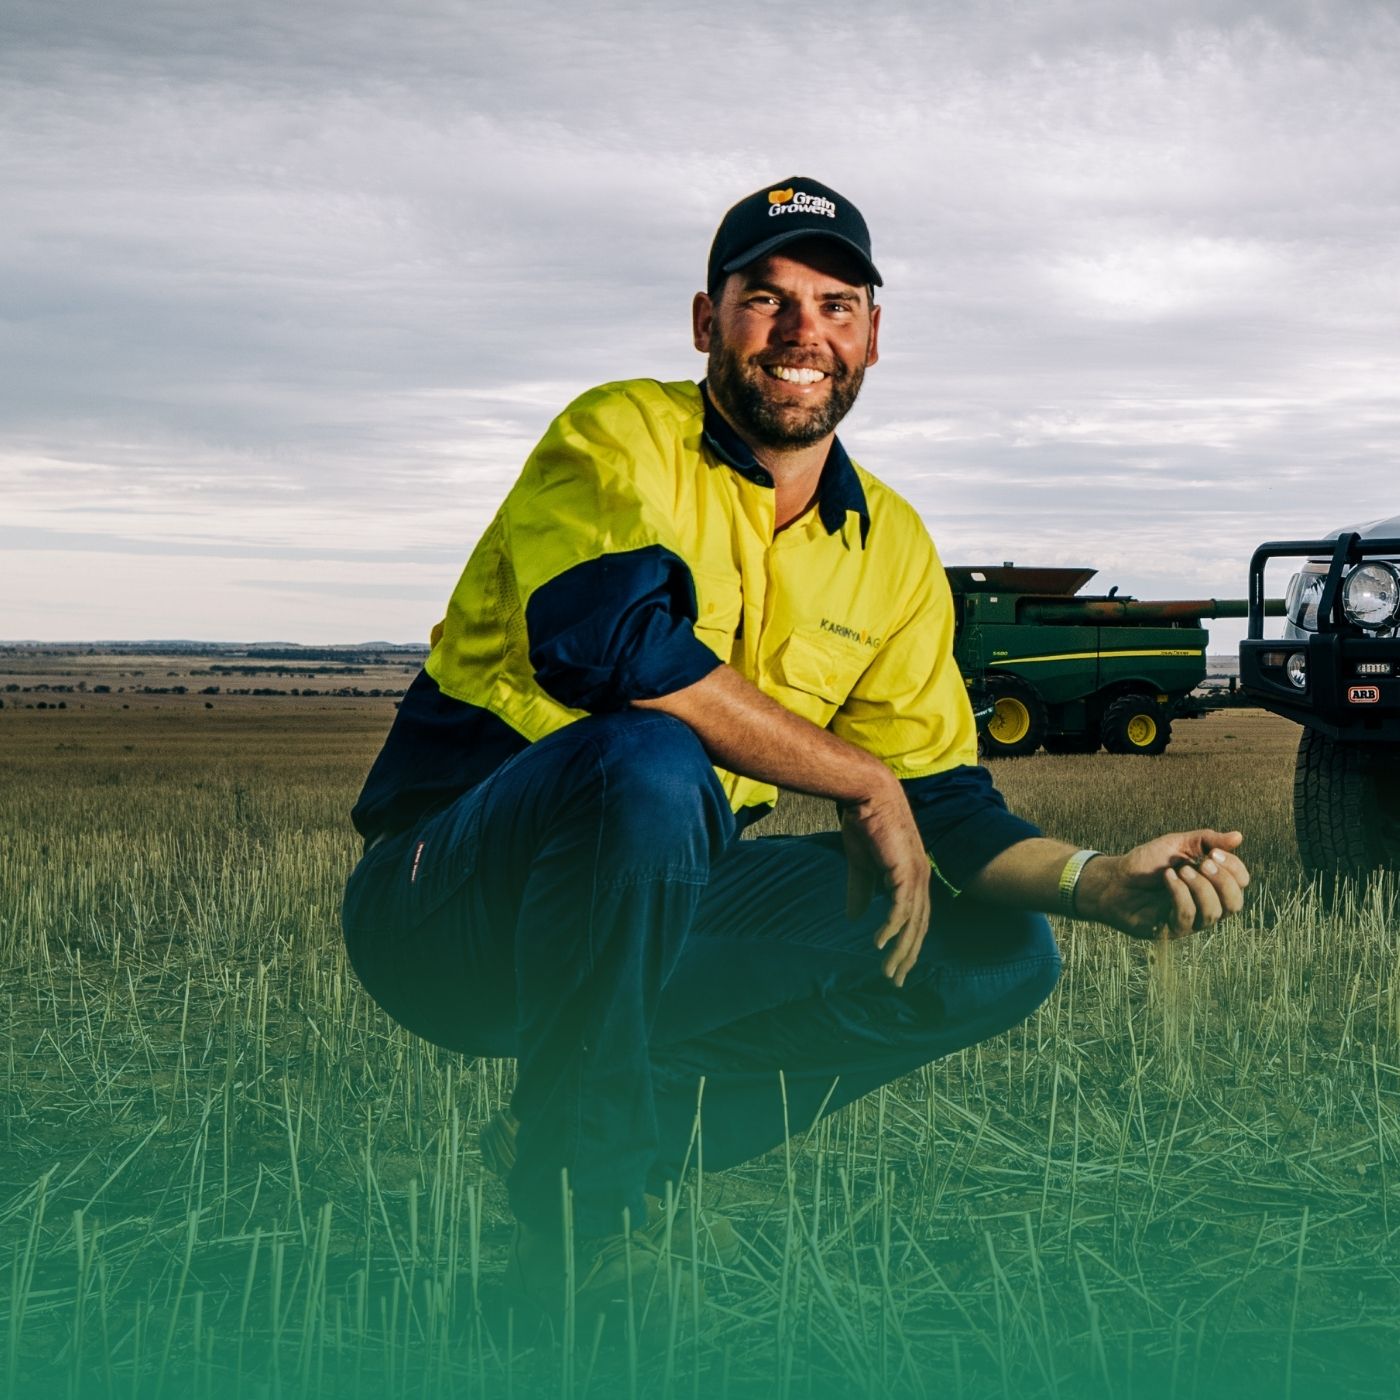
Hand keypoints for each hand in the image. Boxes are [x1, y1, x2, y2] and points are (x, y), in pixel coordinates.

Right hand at [840, 779, 931, 986]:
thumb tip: (854, 918)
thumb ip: (860, 891)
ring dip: (900, 950)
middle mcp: (920, 879)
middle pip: (919, 928)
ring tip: (888, 971)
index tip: (895, 966)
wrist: (867, 795)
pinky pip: (900, 909)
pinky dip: (891, 929)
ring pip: (912, 924)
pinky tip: (879, 944)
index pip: (916, 919)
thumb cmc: (865, 824)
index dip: (907, 944)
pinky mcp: (904, 871)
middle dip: (908, 956)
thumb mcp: (860, 865)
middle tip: (895, 980)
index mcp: (913, 877)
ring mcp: (915, 876)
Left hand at [1077, 829, 1248, 940]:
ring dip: (1200, 888)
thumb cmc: (1146, 863)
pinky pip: (1186, 917)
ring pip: (1213, 913)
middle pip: (1235, 904)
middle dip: (1223, 881)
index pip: (1241, 883)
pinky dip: (1180, 894)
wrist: (1113, 879)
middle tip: (1204, 863)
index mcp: (1212, 884)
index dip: (1234, 868)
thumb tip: (1238, 837)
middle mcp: (1205, 905)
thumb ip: (1207, 840)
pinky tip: (1168, 879)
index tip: (1214, 852)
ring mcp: (1189, 920)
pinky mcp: (1170, 929)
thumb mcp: (1177, 844)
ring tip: (1180, 870)